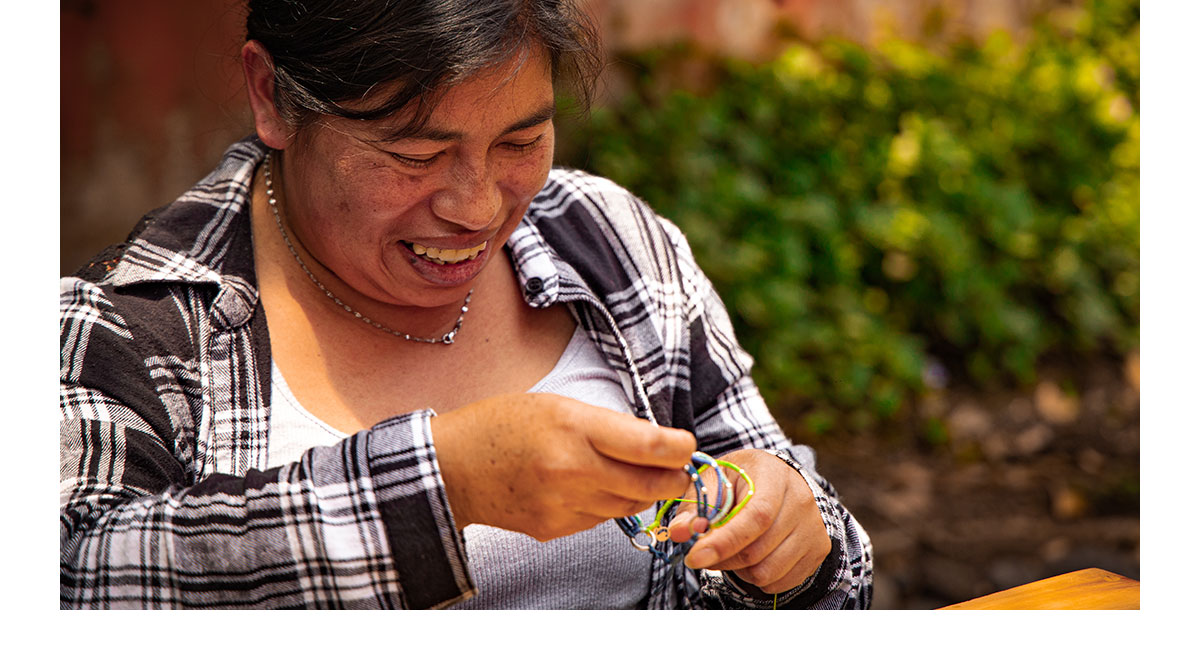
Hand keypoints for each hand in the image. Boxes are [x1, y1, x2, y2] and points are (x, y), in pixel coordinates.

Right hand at [431, 393, 694, 540]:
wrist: (450, 468)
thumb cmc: (502, 425)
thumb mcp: (557, 405)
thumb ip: (606, 425)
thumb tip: (655, 443)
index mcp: (573, 427)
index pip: (650, 445)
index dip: (679, 448)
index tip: (685, 445)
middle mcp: (571, 469)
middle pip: (650, 484)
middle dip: (673, 478)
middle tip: (678, 470)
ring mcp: (562, 504)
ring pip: (629, 506)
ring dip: (642, 493)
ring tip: (634, 475)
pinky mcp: (554, 529)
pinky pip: (600, 520)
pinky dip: (607, 505)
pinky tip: (592, 488)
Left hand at [668, 449, 830, 593]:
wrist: (777, 481)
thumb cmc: (740, 482)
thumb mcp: (713, 483)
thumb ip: (694, 507)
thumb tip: (679, 532)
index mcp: (773, 475)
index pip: (756, 516)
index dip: (724, 541)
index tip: (694, 557)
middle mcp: (801, 500)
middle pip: (758, 549)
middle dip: (723, 558)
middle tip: (706, 551)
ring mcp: (814, 526)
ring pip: (768, 571)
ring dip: (740, 569)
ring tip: (733, 549)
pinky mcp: (819, 549)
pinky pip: (781, 582)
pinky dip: (758, 577)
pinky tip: (753, 556)